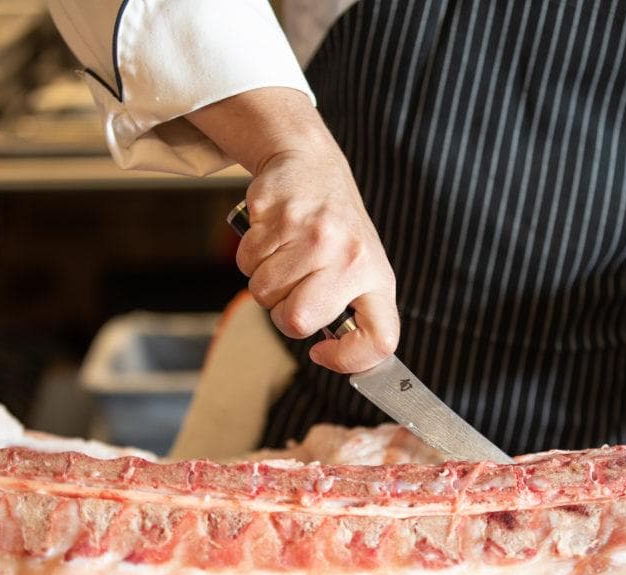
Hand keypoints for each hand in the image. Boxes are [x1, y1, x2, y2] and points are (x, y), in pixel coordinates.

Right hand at [237, 145, 398, 372]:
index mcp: (376, 277)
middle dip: (283, 314)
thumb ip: (351, 310)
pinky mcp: (280, 214)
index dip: (348, 359)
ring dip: (264, 282)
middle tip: (292, 291)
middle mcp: (350, 256)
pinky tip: (270, 236)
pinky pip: (246, 261)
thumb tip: (330, 353)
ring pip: (264, 292)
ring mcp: (314, 234)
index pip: (380, 339)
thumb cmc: (335, 229)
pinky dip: (249, 256)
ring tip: (283, 257)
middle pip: (299, 321)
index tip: (322, 352)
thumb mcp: (361, 267)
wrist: (311, 164)